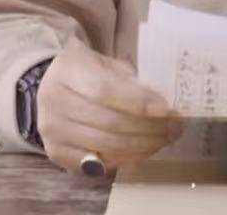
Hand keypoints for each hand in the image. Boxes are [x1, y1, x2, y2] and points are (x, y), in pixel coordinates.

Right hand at [37, 37, 182, 173]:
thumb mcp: (108, 64)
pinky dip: (125, 158)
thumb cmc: (90, 73)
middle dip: (148, 128)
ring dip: (142, 145)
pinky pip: (97, 162)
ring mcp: (52, 130)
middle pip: (108, 121)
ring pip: (105, 144)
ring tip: (165, 138)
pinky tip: (143, 150)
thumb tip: (162, 107)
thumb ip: (130, 80)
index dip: (138, 102)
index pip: (105, 90)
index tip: (165, 109)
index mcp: (68, 69)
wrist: (55, 89)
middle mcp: (53, 99)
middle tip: (175, 127)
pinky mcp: (56, 153)